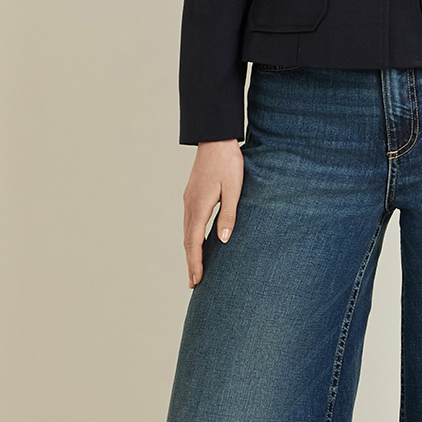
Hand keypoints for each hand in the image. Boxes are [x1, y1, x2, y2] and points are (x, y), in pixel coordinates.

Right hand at [183, 139, 243, 287]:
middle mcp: (190, 205)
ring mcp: (189, 200)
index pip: (194, 242)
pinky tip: (198, 242)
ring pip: (187, 232)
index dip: (195, 263)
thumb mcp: (234, 189)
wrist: (216, 138)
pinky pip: (189, 222)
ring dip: (191, 251)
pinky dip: (192, 238)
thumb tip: (223, 240)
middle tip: (194, 283)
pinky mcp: (192, 195)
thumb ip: (228, 214)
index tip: (196, 280)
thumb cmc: (228, 163)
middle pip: (187, 241)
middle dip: (191, 263)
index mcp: (199, 206)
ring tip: (195, 268)